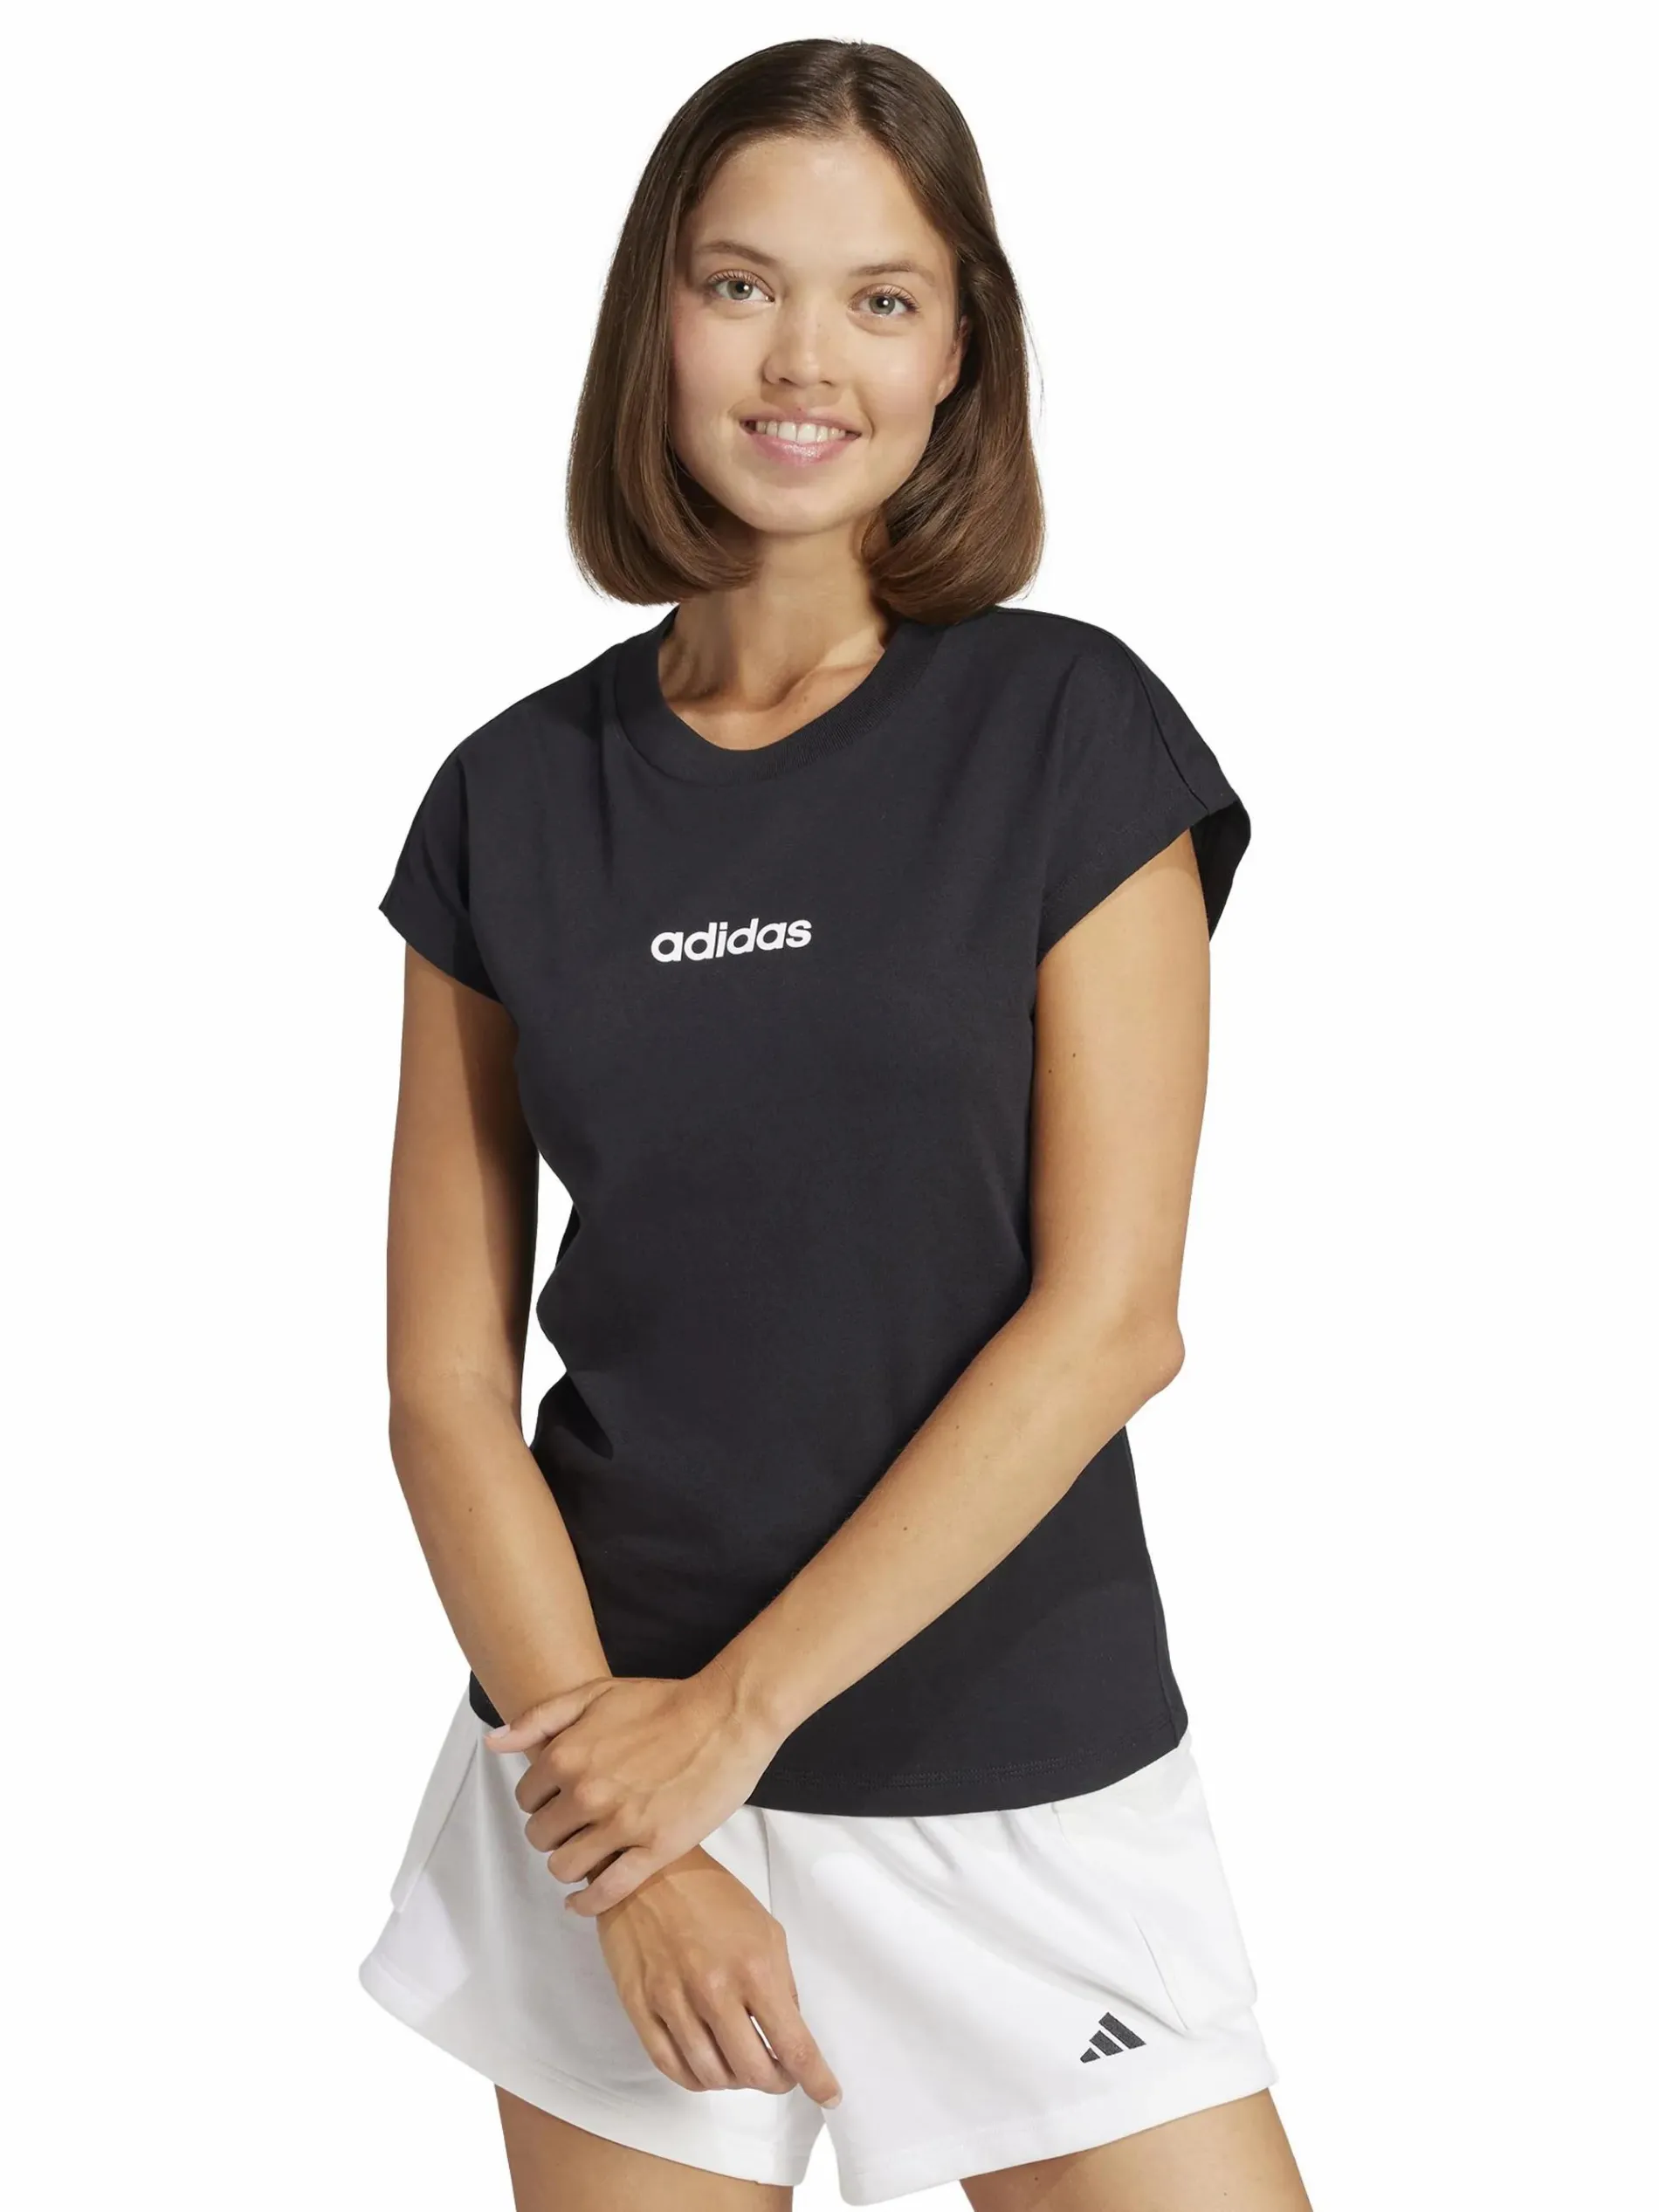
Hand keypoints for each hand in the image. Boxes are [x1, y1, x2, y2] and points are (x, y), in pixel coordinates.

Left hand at [482, 1663, 780, 1914]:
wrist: (726, 1716)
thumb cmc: (664, 1702)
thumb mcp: (596, 1694)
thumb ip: (540, 1718)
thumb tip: (493, 1742)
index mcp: (567, 1754)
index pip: (526, 1798)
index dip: (541, 1800)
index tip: (558, 1801)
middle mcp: (587, 1792)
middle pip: (541, 1836)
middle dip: (554, 1833)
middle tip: (575, 1827)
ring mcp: (621, 1823)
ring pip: (565, 1867)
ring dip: (569, 1864)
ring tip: (586, 1854)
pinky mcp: (655, 1849)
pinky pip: (607, 1891)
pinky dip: (588, 1903)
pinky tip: (584, 1901)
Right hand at [592, 1844, 842, 2105]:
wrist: (649, 1871)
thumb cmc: (712, 1896)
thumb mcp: (765, 1929)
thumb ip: (781, 1983)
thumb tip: (789, 2030)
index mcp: (754, 1967)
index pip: (793, 2044)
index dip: (815, 2079)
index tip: (829, 2095)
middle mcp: (715, 1991)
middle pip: (752, 2071)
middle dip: (775, 2081)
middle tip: (779, 2073)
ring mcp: (673, 2002)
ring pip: (712, 2076)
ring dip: (735, 2080)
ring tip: (742, 2063)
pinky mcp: (641, 2008)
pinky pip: (672, 2066)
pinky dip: (696, 2078)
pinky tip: (708, 2066)